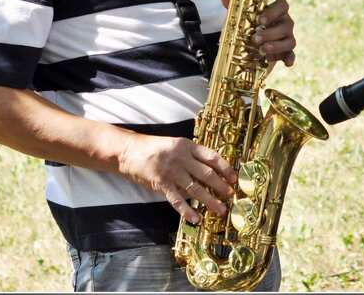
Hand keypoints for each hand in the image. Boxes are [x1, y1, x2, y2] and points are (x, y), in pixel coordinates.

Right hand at [117, 133, 236, 223]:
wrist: (128, 151)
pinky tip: (196, 219)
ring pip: (195, 189)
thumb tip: (211, 168)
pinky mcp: (161, 184)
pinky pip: (177, 200)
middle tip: (231, 196)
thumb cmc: (154, 147)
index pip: (212, 157)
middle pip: (207, 174)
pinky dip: (187, 211)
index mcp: (188, 146)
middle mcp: (182, 158)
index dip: (226, 168)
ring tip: (221, 209)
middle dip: (221, 186)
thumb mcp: (176, 144)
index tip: (234, 178)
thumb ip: (192, 155)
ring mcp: (172, 172)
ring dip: (210, 201)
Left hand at [220, 0, 297, 69]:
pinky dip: (290, 58)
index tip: (259, 20)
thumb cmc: (249, 27)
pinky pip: (292, 55)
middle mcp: (285, 23)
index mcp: (276, 12)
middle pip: (286, 25)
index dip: (273, 11)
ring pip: (290, 41)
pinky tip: (286, 64)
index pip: (282, 5)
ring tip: (263, 50)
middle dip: (270, 33)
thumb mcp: (241, 17)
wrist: (251, 46)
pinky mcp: (286, 52)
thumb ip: (234, 6)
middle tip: (254, 39)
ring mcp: (287, 38)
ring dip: (277, 46)